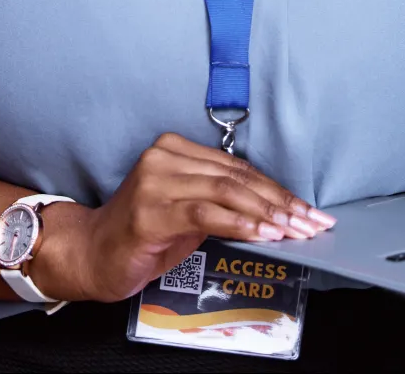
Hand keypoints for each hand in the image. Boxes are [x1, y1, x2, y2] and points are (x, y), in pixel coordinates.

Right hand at [35, 133, 336, 303]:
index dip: (276, 189)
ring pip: (225, 190)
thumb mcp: (188, 213)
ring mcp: (155, 182)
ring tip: (294, 230)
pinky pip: (206, 213)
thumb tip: (277, 213)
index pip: (237, 167)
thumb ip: (223, 203)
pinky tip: (263, 234)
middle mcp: (163, 158)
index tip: (307, 210)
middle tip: (311, 223)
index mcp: (173, 149)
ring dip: (267, 213)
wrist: (92, 255)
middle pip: (236, 177)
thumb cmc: (142, 235)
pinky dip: (240, 222)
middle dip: (280, 202)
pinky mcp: (151, 211)